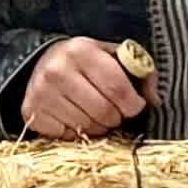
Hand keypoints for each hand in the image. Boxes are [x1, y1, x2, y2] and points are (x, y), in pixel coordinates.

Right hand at [16, 36, 150, 140]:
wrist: (42, 63)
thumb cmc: (87, 62)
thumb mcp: (114, 57)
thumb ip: (140, 73)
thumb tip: (155, 101)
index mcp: (81, 51)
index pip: (117, 87)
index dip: (133, 104)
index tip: (135, 106)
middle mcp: (57, 71)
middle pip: (103, 111)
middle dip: (116, 117)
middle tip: (115, 112)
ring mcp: (42, 94)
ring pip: (87, 127)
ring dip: (99, 127)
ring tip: (96, 115)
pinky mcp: (32, 113)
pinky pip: (67, 136)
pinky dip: (78, 133)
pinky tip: (77, 118)